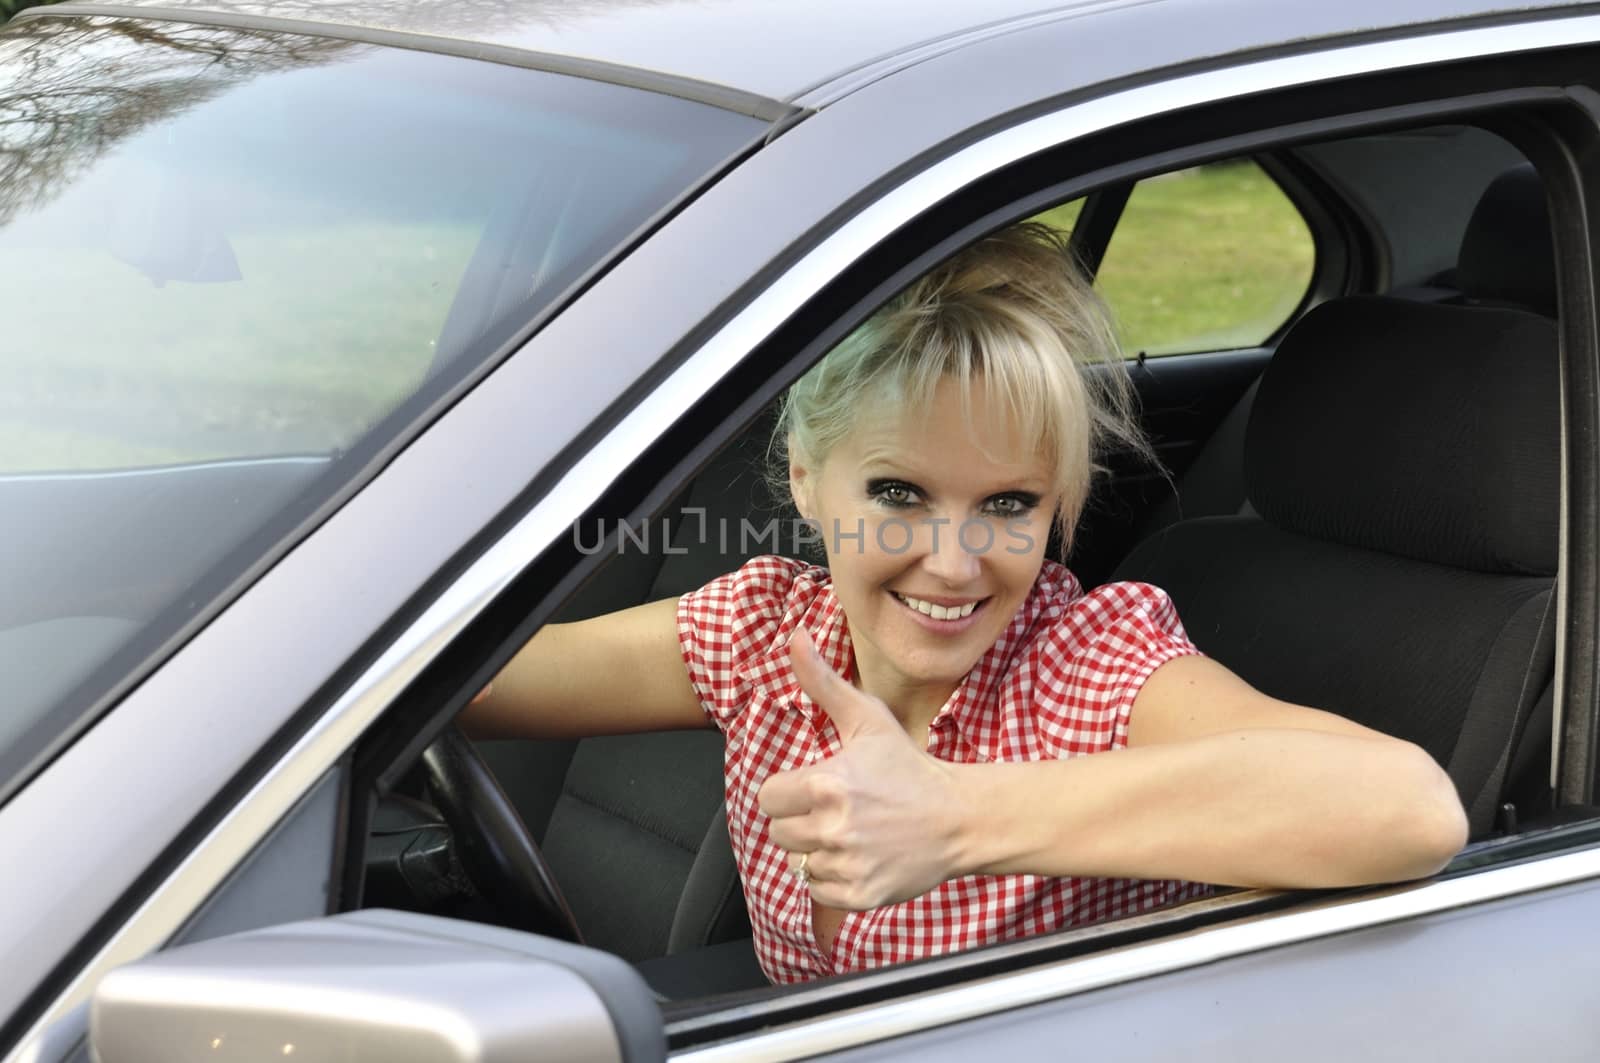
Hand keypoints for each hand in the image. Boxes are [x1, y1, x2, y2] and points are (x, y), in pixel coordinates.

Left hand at [757, 628, 967, 909]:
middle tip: (836, 809)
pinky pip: (818, 889)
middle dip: (801, 820)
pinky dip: (833, 877)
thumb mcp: (867, 719)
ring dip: (817, 849)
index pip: (768, 797)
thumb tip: (795, 637)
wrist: (960, 818)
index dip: (788, 791)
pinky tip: (860, 855)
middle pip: (779, 832)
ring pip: (798, 862)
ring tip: (852, 832)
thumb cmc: (910, 767)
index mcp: (828, 783)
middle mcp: (834, 827)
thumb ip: (822, 682)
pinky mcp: (860, 895)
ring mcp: (848, 864)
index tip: (815, 787)